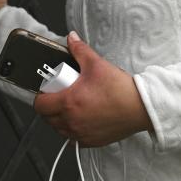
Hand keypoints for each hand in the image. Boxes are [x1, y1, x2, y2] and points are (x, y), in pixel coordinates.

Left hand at [33, 32, 153, 146]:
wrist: (140, 108)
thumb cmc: (120, 90)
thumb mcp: (97, 64)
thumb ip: (79, 50)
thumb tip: (72, 39)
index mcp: (69, 102)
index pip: (40, 104)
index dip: (40, 96)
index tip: (48, 90)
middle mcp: (72, 121)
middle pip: (47, 118)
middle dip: (50, 106)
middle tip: (60, 95)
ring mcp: (81, 134)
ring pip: (59, 130)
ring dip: (59, 119)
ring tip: (70, 106)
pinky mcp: (91, 142)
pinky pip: (73, 139)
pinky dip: (73, 130)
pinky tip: (82, 118)